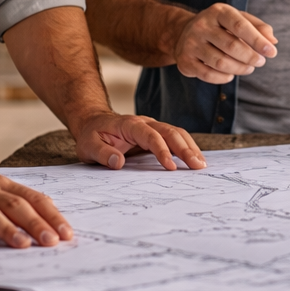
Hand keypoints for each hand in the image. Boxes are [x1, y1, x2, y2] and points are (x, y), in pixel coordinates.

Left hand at [71, 110, 206, 170]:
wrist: (94, 123)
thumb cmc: (92, 136)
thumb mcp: (88, 146)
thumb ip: (101, 153)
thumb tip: (117, 163)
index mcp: (129, 125)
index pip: (150, 135)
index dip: (162, 150)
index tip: (170, 167)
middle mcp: (145, 123)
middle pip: (170, 132)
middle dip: (185, 148)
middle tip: (197, 166)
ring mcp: (153, 127)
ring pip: (177, 133)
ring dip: (190, 147)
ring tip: (201, 164)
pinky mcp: (157, 134)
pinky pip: (176, 138)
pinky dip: (187, 147)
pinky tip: (195, 159)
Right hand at [173, 3, 277, 83]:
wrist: (183, 32)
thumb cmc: (220, 27)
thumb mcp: (238, 19)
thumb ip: (258, 27)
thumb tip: (272, 41)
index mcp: (217, 11)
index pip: (240, 25)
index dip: (257, 40)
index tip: (272, 52)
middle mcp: (201, 25)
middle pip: (231, 46)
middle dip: (250, 57)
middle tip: (260, 62)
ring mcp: (191, 43)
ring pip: (221, 62)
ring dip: (240, 69)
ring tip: (248, 68)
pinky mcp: (185, 60)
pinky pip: (208, 74)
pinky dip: (224, 78)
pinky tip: (230, 74)